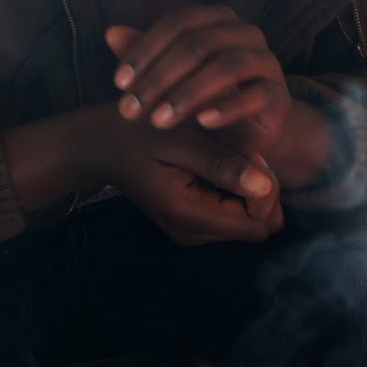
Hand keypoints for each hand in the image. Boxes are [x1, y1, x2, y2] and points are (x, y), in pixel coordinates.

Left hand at [106, 9, 290, 154]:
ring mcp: (267, 61)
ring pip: (227, 66)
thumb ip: (148, 56)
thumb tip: (110, 32)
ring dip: (188, 93)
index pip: (177, 25)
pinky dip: (227, 108)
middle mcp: (246, 32)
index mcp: (218, 19)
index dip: (145, 51)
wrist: (249, 132)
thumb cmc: (206, 98)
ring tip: (159, 121)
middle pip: (199, 44)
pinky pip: (257, 95)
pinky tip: (201, 123)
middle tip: (130, 109)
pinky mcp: (280, 93)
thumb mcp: (172, 78)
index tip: (118, 84)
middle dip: (159, 77)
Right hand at [111, 117, 282, 244]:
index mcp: (189, 216)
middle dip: (261, 191)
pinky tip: (221, 164)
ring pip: (247, 222)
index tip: (249, 157)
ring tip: (230, 155)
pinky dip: (236, 191)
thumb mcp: (181, 141)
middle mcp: (192, 232)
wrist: (101, 145)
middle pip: (256, 226)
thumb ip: (221, 165)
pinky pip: (231, 215)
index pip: (257, 224)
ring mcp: (192, 230)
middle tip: (243, 154)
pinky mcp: (191, 221)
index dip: (265, 192)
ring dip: (249, 189)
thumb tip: (264, 188)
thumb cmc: (138, 134)